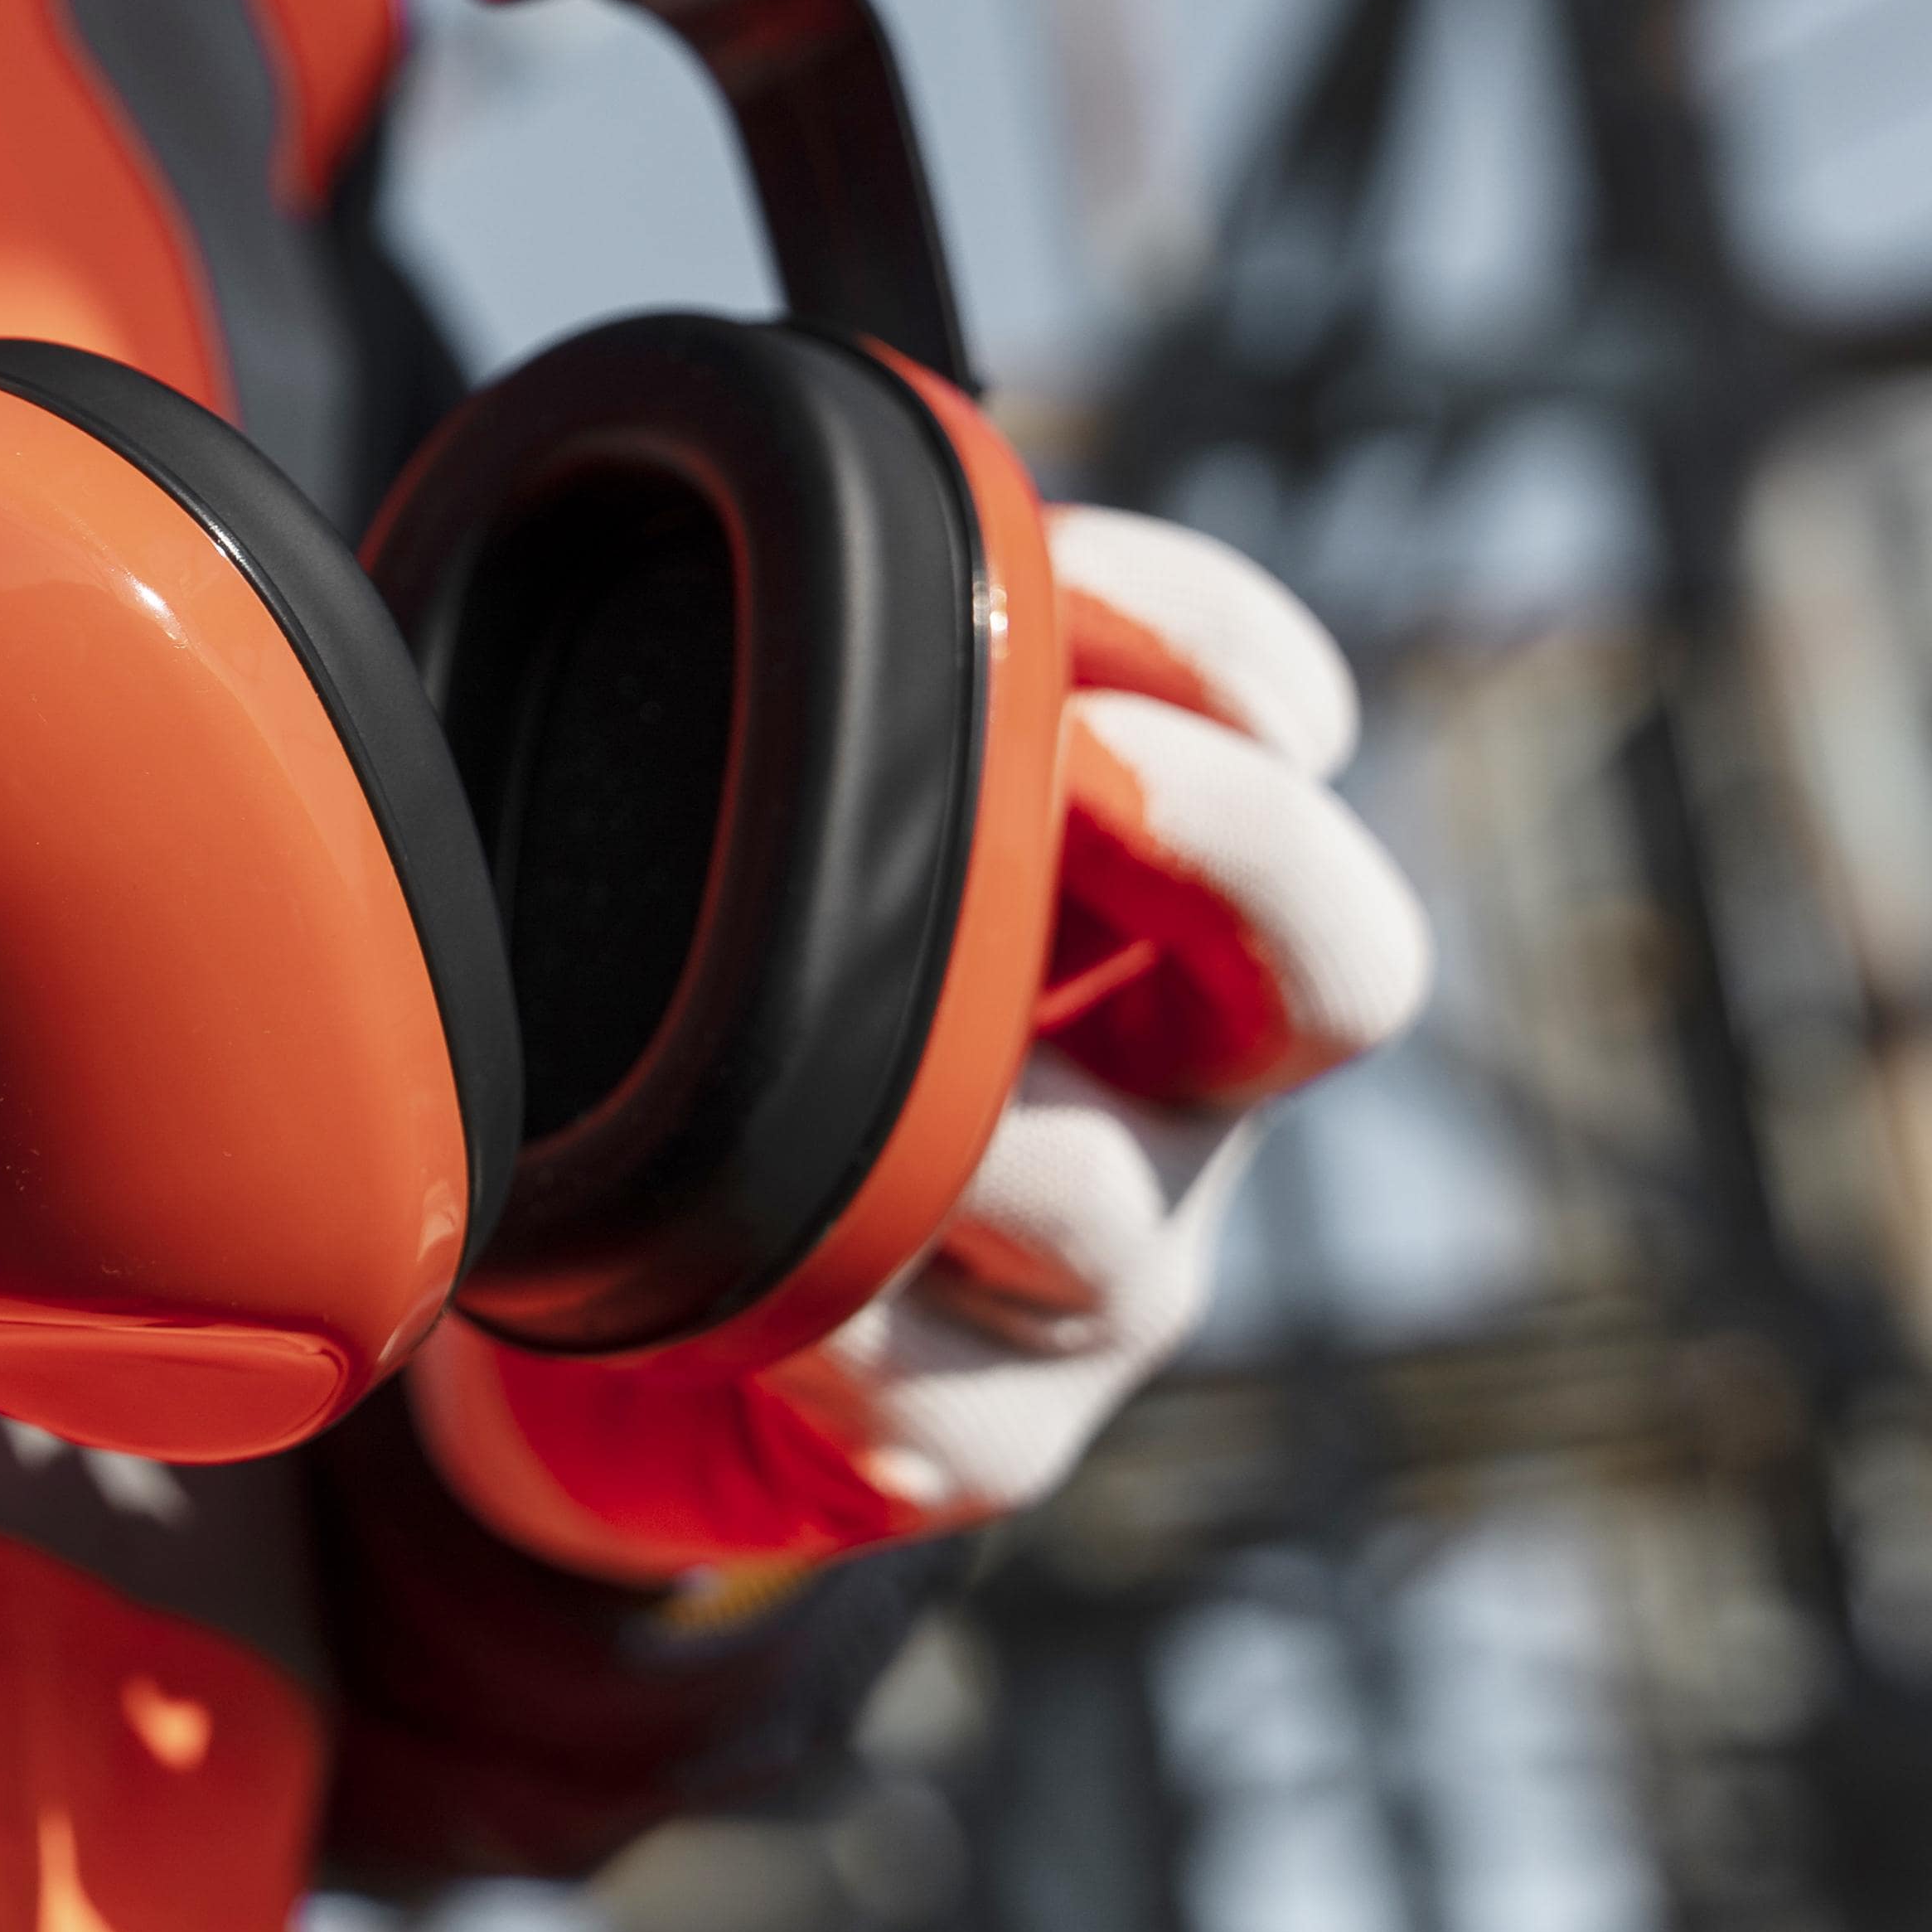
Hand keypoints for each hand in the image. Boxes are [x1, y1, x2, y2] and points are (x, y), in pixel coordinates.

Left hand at [411, 509, 1434, 1582]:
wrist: (593, 1307)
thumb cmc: (690, 995)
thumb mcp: (721, 815)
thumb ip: (743, 677)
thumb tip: (650, 493)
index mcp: (1135, 886)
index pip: (1275, 721)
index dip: (1216, 640)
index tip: (1063, 570)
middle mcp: (1174, 1074)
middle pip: (1337, 963)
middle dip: (1237, 847)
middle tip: (1079, 768)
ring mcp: (1111, 1272)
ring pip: (1102, 1197)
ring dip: (955, 1133)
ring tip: (798, 1098)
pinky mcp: (993, 1439)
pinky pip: (946, 1401)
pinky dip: (834, 1343)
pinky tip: (741, 1307)